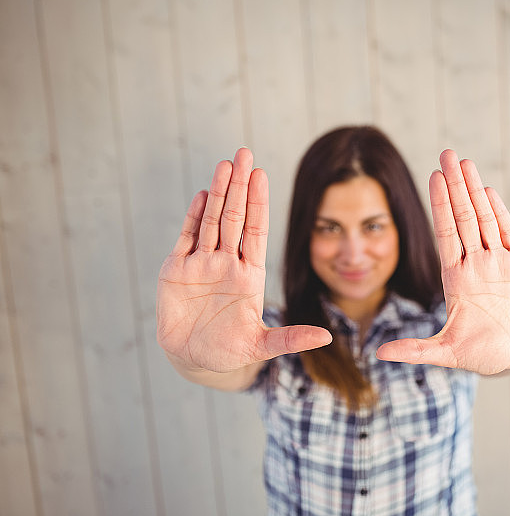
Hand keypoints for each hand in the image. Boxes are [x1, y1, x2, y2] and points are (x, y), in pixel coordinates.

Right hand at [156, 148, 330, 372]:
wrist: (194, 361)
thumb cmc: (229, 353)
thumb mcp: (262, 347)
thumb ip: (290, 338)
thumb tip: (327, 337)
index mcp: (249, 275)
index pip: (256, 231)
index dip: (259, 204)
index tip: (262, 176)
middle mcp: (227, 263)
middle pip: (235, 218)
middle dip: (240, 187)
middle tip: (244, 154)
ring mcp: (201, 264)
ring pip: (211, 221)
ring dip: (218, 194)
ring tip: (225, 166)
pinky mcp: (177, 270)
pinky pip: (187, 237)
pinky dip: (194, 216)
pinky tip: (203, 195)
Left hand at [376, 150, 509, 374]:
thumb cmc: (482, 355)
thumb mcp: (445, 352)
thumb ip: (415, 350)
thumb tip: (378, 355)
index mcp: (455, 277)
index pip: (445, 233)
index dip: (439, 204)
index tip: (432, 177)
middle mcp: (474, 264)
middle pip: (462, 217)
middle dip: (455, 186)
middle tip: (447, 154)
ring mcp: (498, 263)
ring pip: (484, 219)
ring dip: (475, 191)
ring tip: (466, 163)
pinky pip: (509, 234)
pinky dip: (499, 213)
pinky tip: (488, 192)